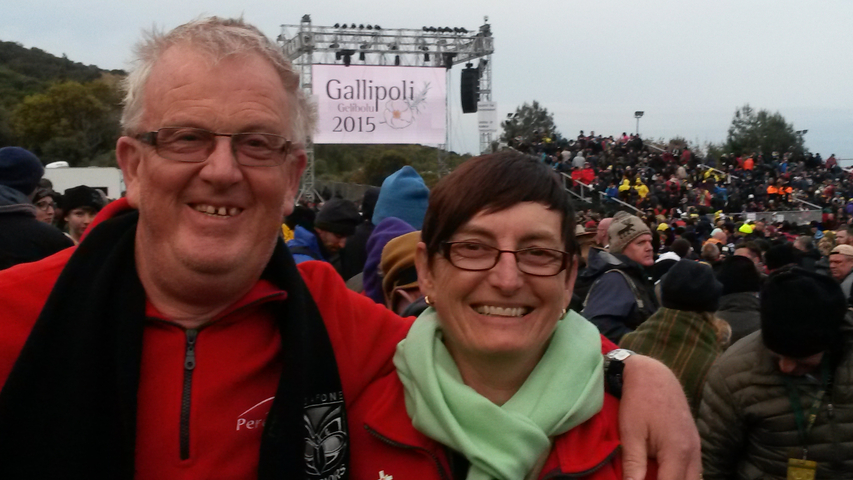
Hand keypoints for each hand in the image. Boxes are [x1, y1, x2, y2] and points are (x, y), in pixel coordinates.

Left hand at [618, 355, 700, 479]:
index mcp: (677, 452)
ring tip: (655, 475)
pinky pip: (693, 468)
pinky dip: (681, 475)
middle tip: (649, 478)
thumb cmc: (639, 401)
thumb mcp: (631, 433)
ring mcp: (697, 446)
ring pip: (694, 478)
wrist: (652, 374)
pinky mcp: (694, 441)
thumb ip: (634, 464)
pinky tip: (663, 473)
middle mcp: (693, 452)